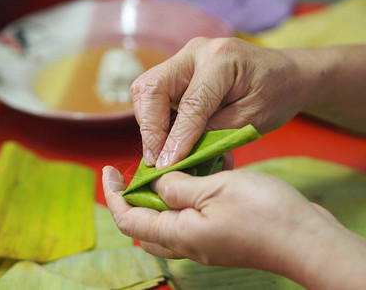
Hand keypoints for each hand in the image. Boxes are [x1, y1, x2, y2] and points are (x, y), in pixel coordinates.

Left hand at [103, 166, 365, 288]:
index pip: (128, 218)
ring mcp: (205, 242)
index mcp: (179, 234)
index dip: (114, 194)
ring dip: (161, 196)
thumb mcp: (214, 189)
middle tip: (138, 171)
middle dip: (134, 197)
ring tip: (169, 169)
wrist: (305, 237)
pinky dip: (186, 198)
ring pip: (168, 221)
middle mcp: (188, 244)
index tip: (108, 169)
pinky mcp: (221, 236)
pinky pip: (191, 218)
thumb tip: (156, 184)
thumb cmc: (262, 213)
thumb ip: (178, 187)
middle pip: (144, 224)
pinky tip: (199, 176)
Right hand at [132, 37, 308, 168]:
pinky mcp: (180, 68)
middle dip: (149, 127)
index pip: (189, 105)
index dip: (175, 139)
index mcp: (221, 60)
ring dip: (148, 122)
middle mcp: (196, 51)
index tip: (166, 167)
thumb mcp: (251, 119)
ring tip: (159, 151)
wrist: (285, 73)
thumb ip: (213, 133)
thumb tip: (177, 154)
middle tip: (154, 160)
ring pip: (147, 88)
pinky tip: (166, 138)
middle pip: (152, 87)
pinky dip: (155, 117)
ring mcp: (185, 57)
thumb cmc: (276, 94)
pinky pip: (155, 91)